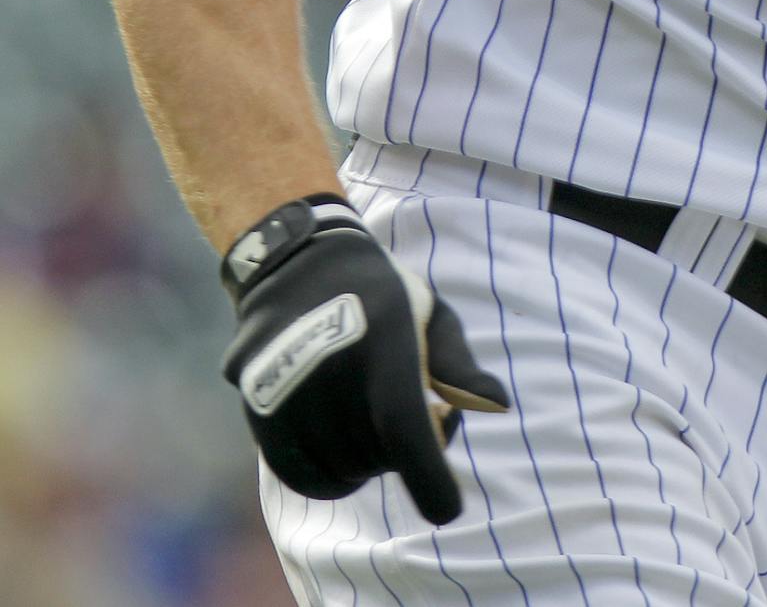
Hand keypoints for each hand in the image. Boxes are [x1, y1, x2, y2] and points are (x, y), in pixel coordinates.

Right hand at [219, 194, 509, 523]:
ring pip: (340, 472)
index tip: (449, 509)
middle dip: (404, 452)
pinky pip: (299, 473)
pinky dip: (326, 472)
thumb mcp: (432, 316)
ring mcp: (291, 399)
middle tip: (410, 413)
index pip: (407, 439)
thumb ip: (459, 368)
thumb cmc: (383, 295)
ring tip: (371, 418)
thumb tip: (498, 404)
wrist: (299, 266)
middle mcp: (334, 381)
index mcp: (385, 357)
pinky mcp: (259, 412)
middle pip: (379, 461)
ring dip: (364, 461)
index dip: (431, 483)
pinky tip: (342, 442)